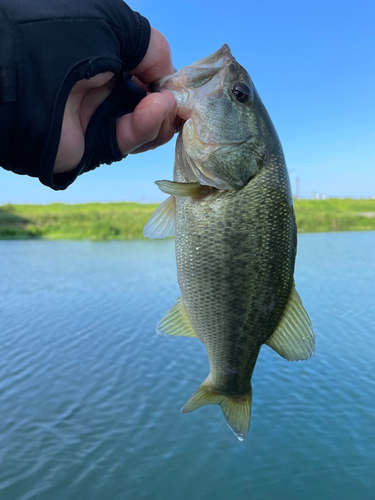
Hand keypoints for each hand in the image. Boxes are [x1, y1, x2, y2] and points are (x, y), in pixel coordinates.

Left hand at [54, 28, 177, 173]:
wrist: (23, 84)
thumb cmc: (66, 43)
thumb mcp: (115, 26)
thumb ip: (151, 47)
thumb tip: (169, 78)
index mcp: (103, 55)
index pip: (143, 70)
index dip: (164, 78)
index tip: (181, 84)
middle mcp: (100, 85)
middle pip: (147, 101)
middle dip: (168, 103)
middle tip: (180, 103)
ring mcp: (98, 116)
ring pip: (143, 124)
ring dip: (161, 116)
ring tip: (166, 105)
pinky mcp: (96, 144)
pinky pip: (127, 138)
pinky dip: (146, 127)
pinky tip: (157, 111)